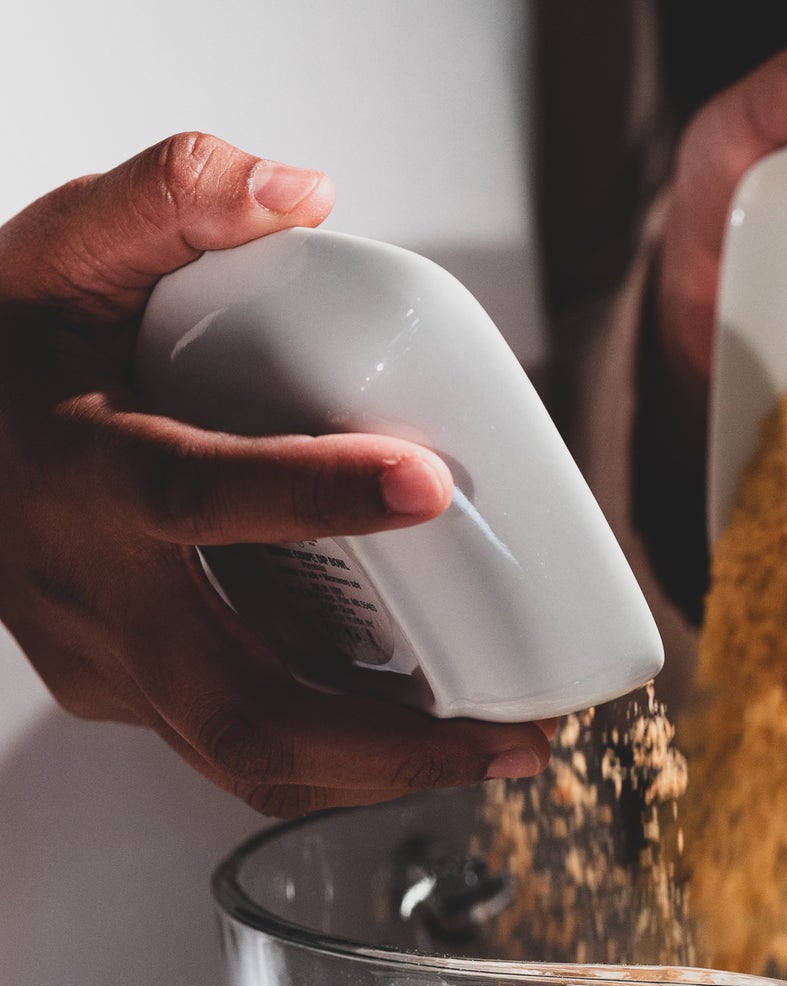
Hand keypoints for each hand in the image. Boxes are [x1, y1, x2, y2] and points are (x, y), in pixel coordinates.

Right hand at [0, 132, 551, 817]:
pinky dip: (345, 762)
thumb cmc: (0, 359)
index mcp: (75, 471)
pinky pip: (243, 751)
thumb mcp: (59, 253)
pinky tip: (427, 737)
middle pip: (247, 707)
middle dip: (395, 742)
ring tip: (500, 753)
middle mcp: (90, 596)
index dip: (314, 494)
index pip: (194, 493)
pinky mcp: (133, 695)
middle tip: (517, 734)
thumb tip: (300, 192)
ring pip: (249, 758)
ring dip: (387, 776)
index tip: (430, 483)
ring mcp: (107, 666)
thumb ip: (167, 198)